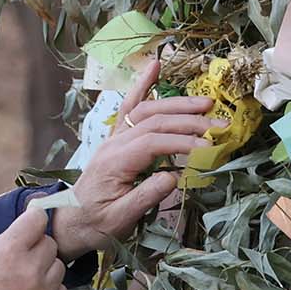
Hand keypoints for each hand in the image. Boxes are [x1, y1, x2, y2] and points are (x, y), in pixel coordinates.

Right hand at [0, 207, 66, 289]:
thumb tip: (16, 238)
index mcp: (8, 250)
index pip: (38, 218)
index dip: (33, 219)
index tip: (31, 224)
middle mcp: (30, 269)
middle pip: (50, 244)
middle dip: (36, 249)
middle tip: (21, 260)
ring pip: (58, 268)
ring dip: (44, 271)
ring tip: (24, 283)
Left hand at [50, 57, 215, 259]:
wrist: (71, 222)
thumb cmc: (95, 224)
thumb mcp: (119, 220)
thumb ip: (144, 198)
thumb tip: (172, 178)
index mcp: (113, 163)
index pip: (151, 143)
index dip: (180, 141)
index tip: (207, 146)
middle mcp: (113, 144)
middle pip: (153, 121)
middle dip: (188, 120)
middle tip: (219, 124)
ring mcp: (114, 137)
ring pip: (146, 110)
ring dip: (177, 104)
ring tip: (206, 102)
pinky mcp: (117, 137)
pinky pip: (129, 105)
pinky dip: (143, 84)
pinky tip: (156, 65)